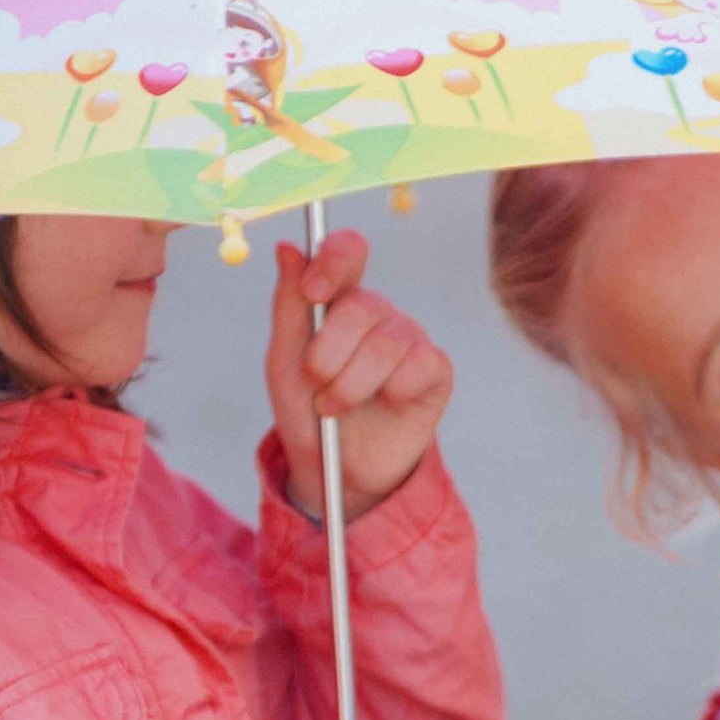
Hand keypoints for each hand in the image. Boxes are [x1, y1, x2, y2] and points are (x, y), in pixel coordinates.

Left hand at [266, 231, 453, 521]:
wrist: (333, 471)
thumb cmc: (307, 410)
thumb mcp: (285, 361)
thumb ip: (288, 305)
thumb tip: (287, 248)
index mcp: (338, 299)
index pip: (347, 251)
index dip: (334, 262)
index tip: (313, 294)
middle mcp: (377, 312)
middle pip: (360, 305)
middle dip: (328, 355)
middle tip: (317, 385)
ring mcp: (409, 338)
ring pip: (386, 341)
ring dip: (351, 384)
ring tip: (336, 407)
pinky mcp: (435, 369)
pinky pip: (418, 365)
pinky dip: (391, 391)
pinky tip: (384, 404)